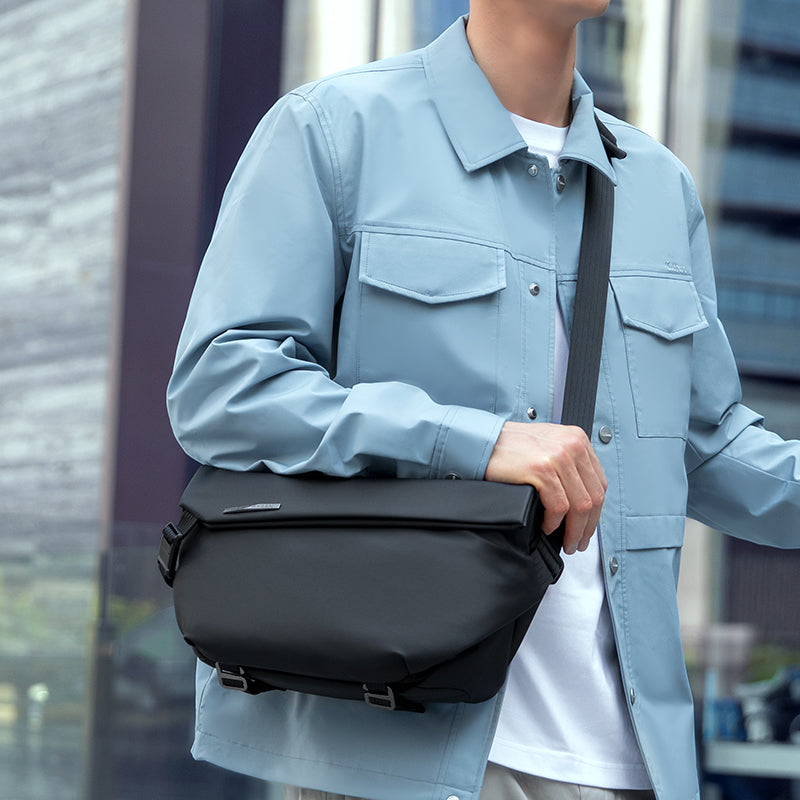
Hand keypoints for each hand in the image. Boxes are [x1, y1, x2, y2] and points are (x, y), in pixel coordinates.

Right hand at [484, 421, 606, 553]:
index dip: (597, 512)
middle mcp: (571, 445)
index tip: (588, 526)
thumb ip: (570, 464)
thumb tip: (582, 498)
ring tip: (567, 541)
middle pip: (594, 496)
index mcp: (577, 439)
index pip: (599, 482)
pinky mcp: (541, 470)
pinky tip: (547, 527)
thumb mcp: (550, 445)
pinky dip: (555, 522)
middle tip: (579, 541)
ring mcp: (558, 457)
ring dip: (574, 530)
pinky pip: (558, 506)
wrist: (484, 441)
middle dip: (588, 526)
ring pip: (580, 505)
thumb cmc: (511, 446)